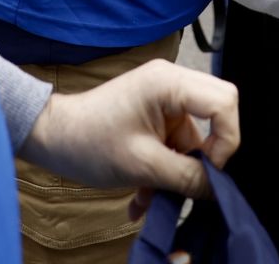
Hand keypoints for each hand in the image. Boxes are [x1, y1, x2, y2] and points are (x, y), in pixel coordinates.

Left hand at [17, 59, 239, 219]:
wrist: (51, 138)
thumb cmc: (88, 142)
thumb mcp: (142, 165)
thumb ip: (186, 176)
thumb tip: (216, 189)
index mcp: (168, 82)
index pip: (225, 101)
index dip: (227, 139)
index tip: (209, 169)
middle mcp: (171, 83)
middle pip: (217, 113)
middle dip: (209, 154)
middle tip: (195, 179)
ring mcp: (164, 100)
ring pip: (196, 135)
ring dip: (180, 170)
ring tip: (153, 196)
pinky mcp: (156, 116)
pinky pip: (176, 143)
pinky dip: (166, 170)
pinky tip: (143, 196)